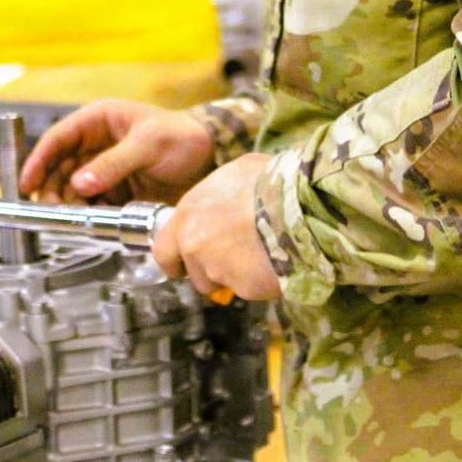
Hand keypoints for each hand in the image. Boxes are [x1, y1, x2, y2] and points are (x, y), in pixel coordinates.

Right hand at [18, 98, 214, 204]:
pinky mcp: (115, 191)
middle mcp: (96, 145)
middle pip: (60, 169)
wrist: (211, 158)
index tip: (27, 184)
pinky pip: (92, 205)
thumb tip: (81, 183)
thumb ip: (114, 164)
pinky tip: (94, 220)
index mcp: (99, 121)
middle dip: (53, 190)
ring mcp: (104, 169)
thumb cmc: (182, 137)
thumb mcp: (148, 144)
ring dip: (71, 205)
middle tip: (54, 210)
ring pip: (73, 190)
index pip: (58, 139)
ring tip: (76, 217)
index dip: (38, 161)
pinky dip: (89, 214)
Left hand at [152, 154, 281, 300]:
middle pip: (191, 274)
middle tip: (229, 264)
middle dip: (206, 274)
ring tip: (259, 255)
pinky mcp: (242, 287)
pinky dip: (260, 281)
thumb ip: (220, 195)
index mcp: (188, 213)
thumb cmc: (270, 180)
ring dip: (235, 277)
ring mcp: (216, 268)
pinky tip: (275, 261)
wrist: (298, 204)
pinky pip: (248, 289)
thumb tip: (229, 199)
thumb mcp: (237, 172)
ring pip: (219, 284)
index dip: (176, 258)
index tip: (187, 262)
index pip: (163, 249)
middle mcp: (194, 243)